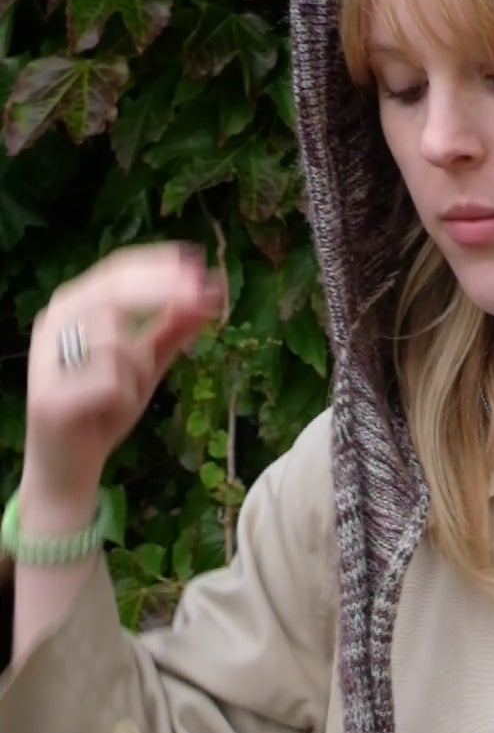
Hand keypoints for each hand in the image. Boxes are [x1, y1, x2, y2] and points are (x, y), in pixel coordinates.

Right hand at [22, 245, 224, 509]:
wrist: (69, 468)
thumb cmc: (105, 410)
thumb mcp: (147, 365)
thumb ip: (173, 329)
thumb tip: (209, 292)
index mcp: (73, 308)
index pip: (115, 271)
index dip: (157, 265)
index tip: (198, 264)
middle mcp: (53, 325)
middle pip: (112, 293)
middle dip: (162, 292)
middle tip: (202, 298)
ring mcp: (45, 361)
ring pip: (114, 342)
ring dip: (138, 370)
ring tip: (128, 394)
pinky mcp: (48, 398)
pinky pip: (108, 383)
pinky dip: (124, 399)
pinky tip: (110, 413)